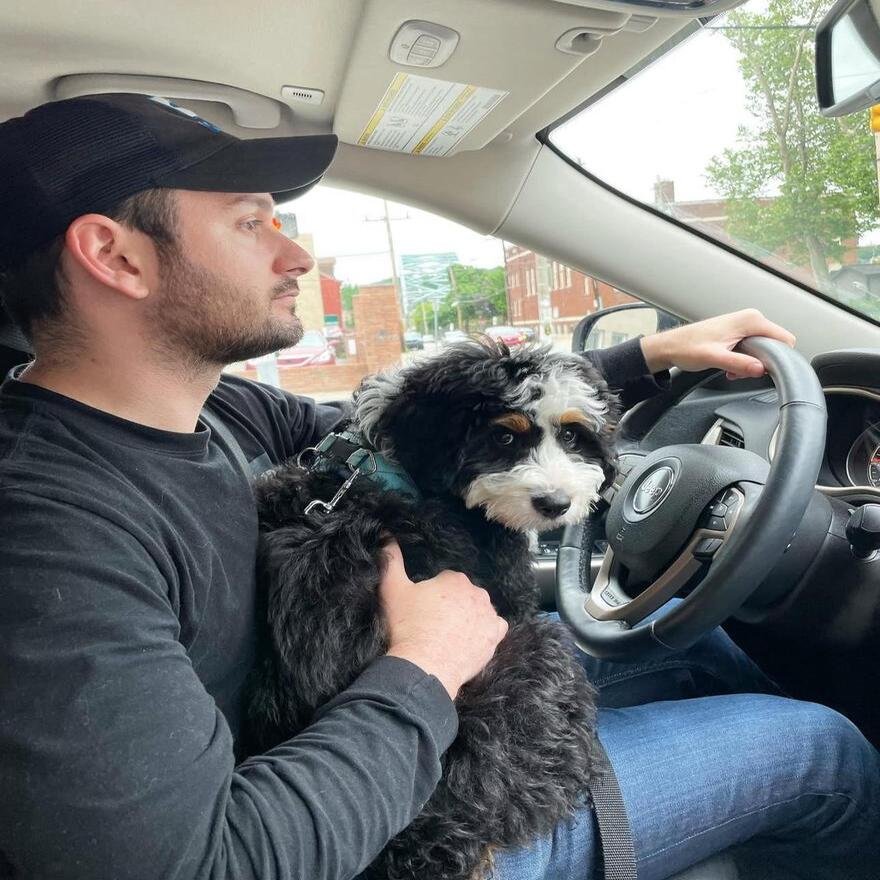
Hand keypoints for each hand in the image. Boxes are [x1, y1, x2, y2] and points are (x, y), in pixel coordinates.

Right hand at [380, 541, 507, 699]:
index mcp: (454, 578)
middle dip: (453, 605)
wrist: (424, 666)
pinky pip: (495, 628)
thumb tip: (386, 536)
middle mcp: (477, 592)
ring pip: (480, 610)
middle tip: (435, 624)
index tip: (424, 610)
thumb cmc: (407, 627)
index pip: (446, 581)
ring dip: (470, 617)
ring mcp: (489, 615)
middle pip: (464, 595)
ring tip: (451, 635)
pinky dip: (486, 631)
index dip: (434, 595)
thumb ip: (390, 560)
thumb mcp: (392, 589)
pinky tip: (471, 640)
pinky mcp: (495, 636)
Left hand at [640, 309, 795, 379]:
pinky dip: (744, 362)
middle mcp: (750, 319)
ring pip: (763, 350)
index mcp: (750, 320)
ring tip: (732, 370)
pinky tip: (730, 367)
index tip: (765, 370)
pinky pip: (753, 350)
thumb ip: (739, 363)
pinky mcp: (738, 333)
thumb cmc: (686, 348)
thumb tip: (761, 369)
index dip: (779, 358)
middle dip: (762, 363)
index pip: (784, 339)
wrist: (670, 346)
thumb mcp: (714, 358)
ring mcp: (744, 326)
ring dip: (751, 364)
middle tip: (742, 372)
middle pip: (775, 345)